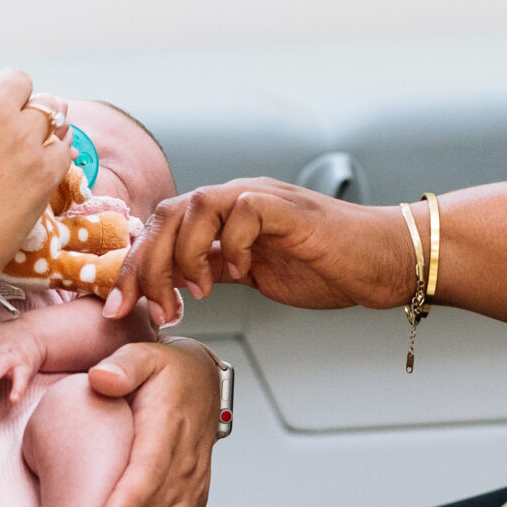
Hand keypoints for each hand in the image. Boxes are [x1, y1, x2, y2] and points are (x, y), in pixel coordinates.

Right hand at [0, 68, 76, 280]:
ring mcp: (26, 141)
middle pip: (18, 81)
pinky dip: (60, 145)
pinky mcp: (47, 172)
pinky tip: (48, 153)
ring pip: (51, 107)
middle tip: (2, 118)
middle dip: (10, 94)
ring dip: (42, 114)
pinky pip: (66, 145)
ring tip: (31, 130)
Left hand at [85, 338, 220, 506]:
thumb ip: (124, 366)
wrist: (200, 382)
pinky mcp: (193, 504)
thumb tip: (103, 378)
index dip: (129, 500)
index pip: (149, 468)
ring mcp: (192, 489)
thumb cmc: (164, 372)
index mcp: (168, 428)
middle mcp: (186, 465)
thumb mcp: (143, 356)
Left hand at [108, 179, 409, 327]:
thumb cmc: (332, 266)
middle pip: (168, 214)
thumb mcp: (260, 274)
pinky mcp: (288, 208)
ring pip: (196, 206)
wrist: (386, 260)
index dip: (136, 265)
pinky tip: (235, 273)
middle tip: (145, 308)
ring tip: (190, 295)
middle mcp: (239, 198)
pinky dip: (229, 244)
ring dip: (181, 255)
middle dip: (146, 265)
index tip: (121, 307)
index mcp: (227, 214)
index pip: (163, 227)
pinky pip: (242, 210)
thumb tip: (181, 284)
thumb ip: (221, 269)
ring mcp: (263, 198)